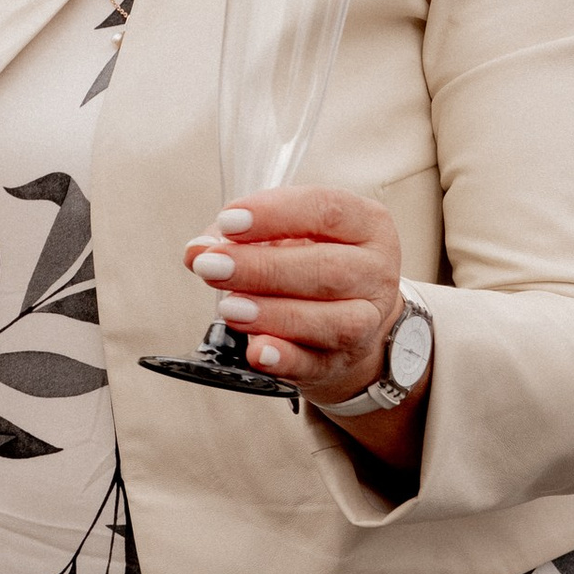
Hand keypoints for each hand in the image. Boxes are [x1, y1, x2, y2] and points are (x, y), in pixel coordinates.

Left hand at [183, 187, 407, 410]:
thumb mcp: (283, 236)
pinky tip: (256, 351)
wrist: (346, 318)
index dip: (275, 214)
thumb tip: (197, 250)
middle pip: (327, 268)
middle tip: (212, 267)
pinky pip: (317, 364)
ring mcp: (367, 321)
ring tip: (229, 308)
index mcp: (367, 225)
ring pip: (332, 321)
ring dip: (274, 314)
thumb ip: (239, 238)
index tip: (228, 222)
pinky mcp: (343, 361)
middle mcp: (376, 272)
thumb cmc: (310, 263)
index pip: (328, 210)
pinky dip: (284, 359)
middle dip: (262, 268)